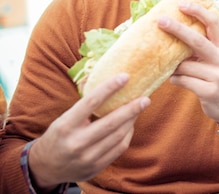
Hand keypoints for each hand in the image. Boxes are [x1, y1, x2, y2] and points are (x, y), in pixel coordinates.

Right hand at [28, 73, 149, 189]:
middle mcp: (76, 142)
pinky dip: (128, 134)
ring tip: (140, 108)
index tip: (125, 77)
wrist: (47, 167)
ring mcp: (87, 157)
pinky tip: (130, 124)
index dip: (110, 88)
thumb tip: (108, 80)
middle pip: (111, 122)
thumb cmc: (60, 135)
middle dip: (132, 109)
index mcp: (66, 125)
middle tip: (146, 98)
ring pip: (119, 136)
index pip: (91, 102)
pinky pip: (119, 148)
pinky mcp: (96, 167)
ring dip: (132, 120)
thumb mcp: (64, 118)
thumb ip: (85, 104)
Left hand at [158, 2, 218, 122]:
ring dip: (174, 67)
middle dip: (177, 29)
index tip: (182, 4)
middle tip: (160, 20)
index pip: (213, 23)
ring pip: (185, 65)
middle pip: (197, 40)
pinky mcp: (209, 90)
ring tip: (173, 69)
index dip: (198, 11)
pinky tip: (176, 80)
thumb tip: (171, 33)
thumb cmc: (216, 77)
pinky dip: (176, 80)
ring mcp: (217, 75)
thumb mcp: (214, 59)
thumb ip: (200, 47)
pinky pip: (183, 81)